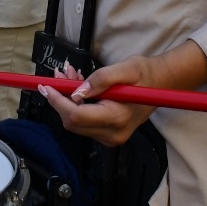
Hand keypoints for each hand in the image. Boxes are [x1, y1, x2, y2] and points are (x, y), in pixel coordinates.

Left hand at [40, 59, 158, 147]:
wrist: (160, 85)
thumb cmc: (145, 75)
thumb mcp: (126, 68)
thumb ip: (102, 79)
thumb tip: (78, 91)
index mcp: (117, 118)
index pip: (77, 116)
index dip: (58, 101)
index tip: (46, 87)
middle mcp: (113, 133)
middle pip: (73, 122)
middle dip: (60, 98)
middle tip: (59, 74)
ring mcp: (110, 137)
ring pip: (76, 122)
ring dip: (67, 99)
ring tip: (69, 75)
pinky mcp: (107, 134)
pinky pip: (83, 122)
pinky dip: (76, 104)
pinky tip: (78, 86)